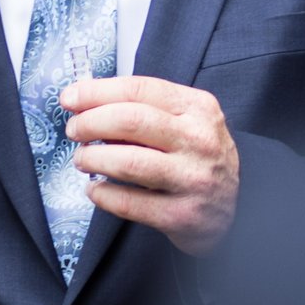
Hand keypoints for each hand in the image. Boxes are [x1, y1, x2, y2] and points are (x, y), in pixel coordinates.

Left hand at [61, 76, 241, 255]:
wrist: (235, 210)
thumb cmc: (198, 159)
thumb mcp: (187, 123)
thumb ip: (147, 110)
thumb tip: (87, 103)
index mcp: (199, 108)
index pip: (139, 89)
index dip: (97, 92)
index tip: (70, 98)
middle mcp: (199, 140)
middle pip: (130, 121)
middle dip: (90, 122)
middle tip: (74, 130)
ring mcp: (193, 179)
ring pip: (127, 162)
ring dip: (92, 158)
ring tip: (82, 159)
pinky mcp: (182, 215)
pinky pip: (129, 202)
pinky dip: (102, 194)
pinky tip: (95, 189)